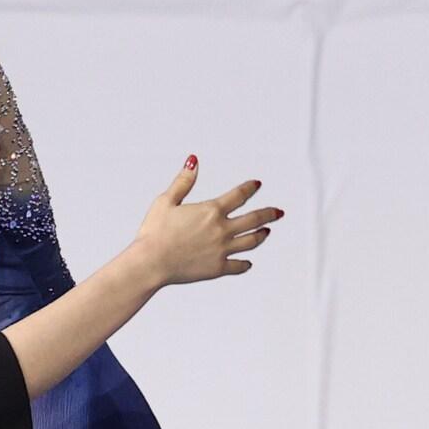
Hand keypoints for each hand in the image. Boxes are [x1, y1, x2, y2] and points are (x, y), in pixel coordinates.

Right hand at [134, 156, 282, 285]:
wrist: (151, 262)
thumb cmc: (154, 232)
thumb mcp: (166, 201)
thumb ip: (183, 182)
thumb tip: (194, 161)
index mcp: (211, 211)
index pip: (239, 195)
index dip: (250, 188)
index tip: (257, 185)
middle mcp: (222, 229)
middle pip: (255, 219)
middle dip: (269, 213)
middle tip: (278, 212)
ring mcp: (222, 250)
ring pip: (251, 241)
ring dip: (261, 235)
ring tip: (266, 232)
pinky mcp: (218, 268)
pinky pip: (239, 265)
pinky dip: (245, 264)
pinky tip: (247, 262)